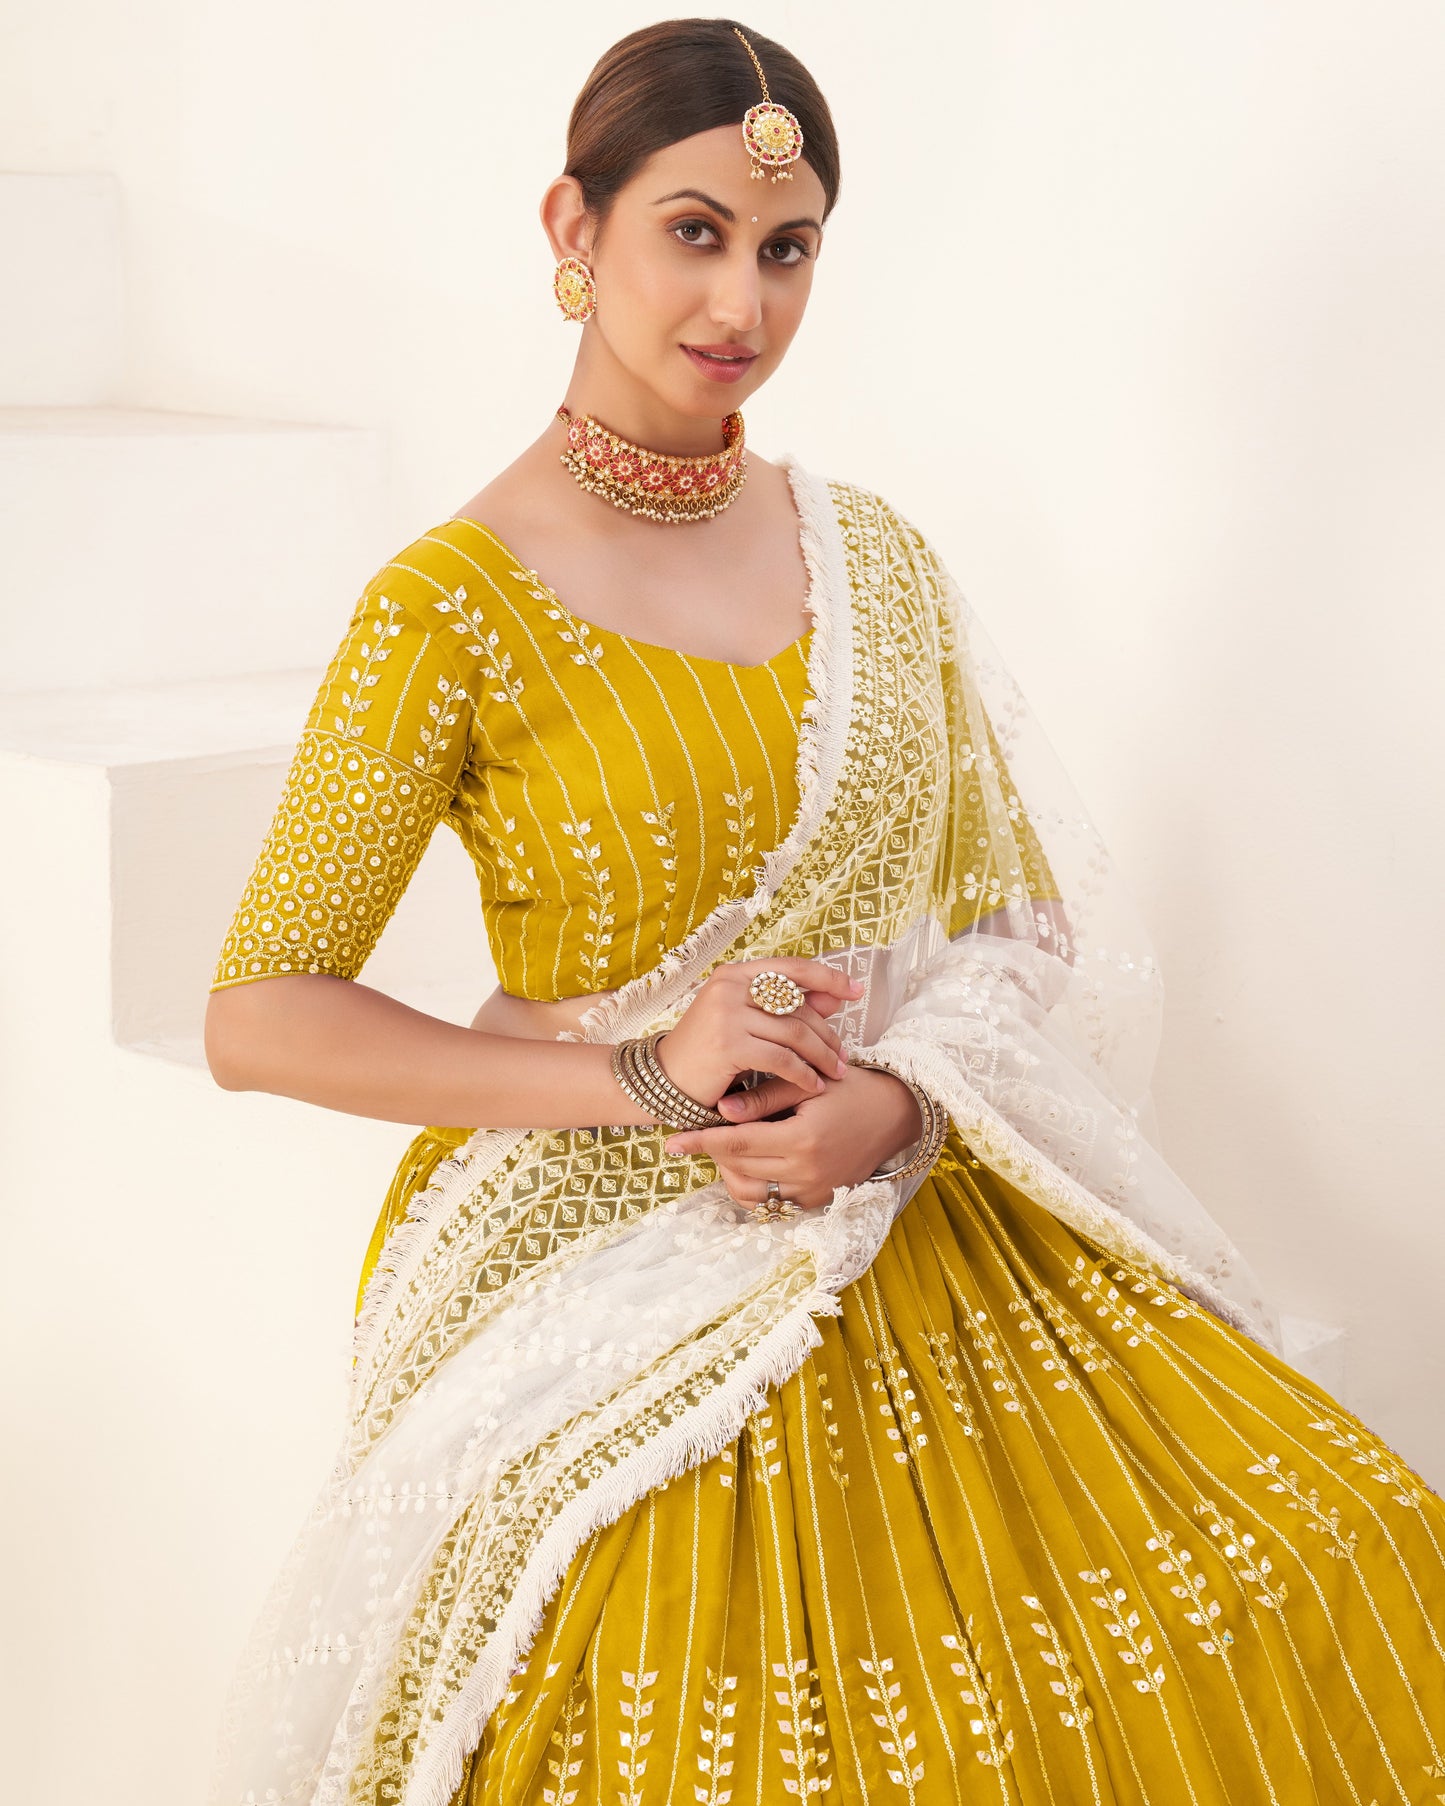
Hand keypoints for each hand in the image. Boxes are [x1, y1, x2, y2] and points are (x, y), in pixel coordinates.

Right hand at [653, 957, 862, 1110]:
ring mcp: (727, 1013)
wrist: (666, 1079)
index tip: (857, 990)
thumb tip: (834, 998)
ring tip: (835, 1073)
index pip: (792, 967)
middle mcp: (729, 986)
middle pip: (798, 1006)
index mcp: (734, 973)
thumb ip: (786, 1007)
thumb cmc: (708, 1051)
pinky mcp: (728, 1043)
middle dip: (827, 1033)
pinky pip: (781, 1058)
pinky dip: (803, 1073)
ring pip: (794, 1033)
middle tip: (843, 1056)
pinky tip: (813, 1086)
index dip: (829, 977)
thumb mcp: (745, 1021)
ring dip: (821, 1056)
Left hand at [662, 1063, 924, 1211]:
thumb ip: (765, 1096)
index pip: (736, 1144)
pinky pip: (773, 1202)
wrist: (897, 1115)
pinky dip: (755, 1184)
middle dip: (713, 1151)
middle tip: (700, 1131)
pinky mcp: (819, 1201)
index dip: (700, 1142)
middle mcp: (807, 1172)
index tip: (671, 1141)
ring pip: (751, 1194)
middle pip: (738, 1169)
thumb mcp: (810, 1083)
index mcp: (803, 1139)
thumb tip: (721, 1110)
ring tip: (727, 1145)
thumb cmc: (853, 1088)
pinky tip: (752, 1160)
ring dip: (731, 1172)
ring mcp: (814, 1191)